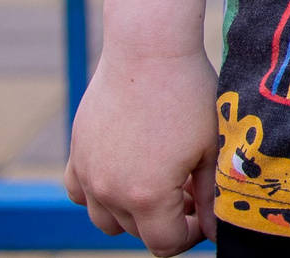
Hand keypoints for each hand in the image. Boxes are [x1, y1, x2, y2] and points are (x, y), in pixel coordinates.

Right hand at [63, 45, 219, 256]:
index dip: (190, 235)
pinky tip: (127, 169)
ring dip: (132, 212)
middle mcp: (109, 192)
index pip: (164, 244)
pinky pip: (81, 192)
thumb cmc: (188, 95)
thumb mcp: (209, 149)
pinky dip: (100, 193)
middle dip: (167, 218)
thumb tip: (214, 231)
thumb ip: (209, 197)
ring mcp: (87, 173)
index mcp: (146, 197)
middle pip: (138, 232)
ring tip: (160, 180)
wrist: (148, 51)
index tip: (204, 212)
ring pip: (106, 219)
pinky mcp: (76, 153)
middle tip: (190, 188)